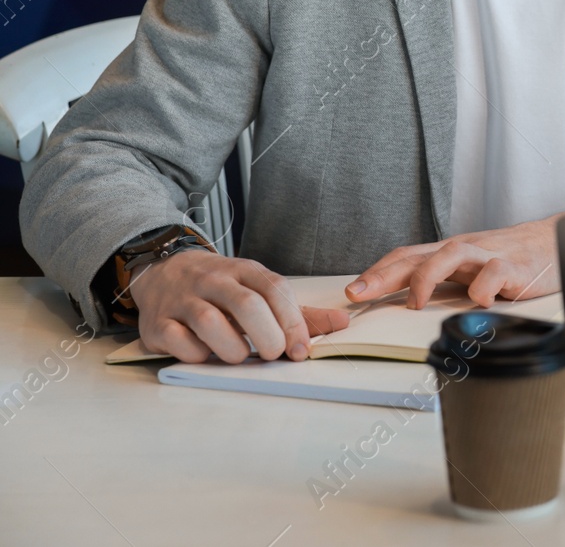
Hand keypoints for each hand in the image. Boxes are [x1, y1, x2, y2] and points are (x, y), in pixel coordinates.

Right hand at [130, 251, 350, 364]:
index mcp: (244, 270)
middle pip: (246, 304)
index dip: (293, 322)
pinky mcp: (158, 322)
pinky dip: (196, 355)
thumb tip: (342, 323)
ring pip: (209, 322)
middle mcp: (214, 280)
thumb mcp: (259, 289)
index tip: (301, 350)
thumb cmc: (222, 288)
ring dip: (231, 348)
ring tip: (239, 357)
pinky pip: (179, 341)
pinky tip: (205, 355)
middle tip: (273, 355)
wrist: (163, 270)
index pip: (275, 289)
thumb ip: (298, 311)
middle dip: (267, 336)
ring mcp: (183, 299)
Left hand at [345, 215, 562, 309]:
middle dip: (385, 274)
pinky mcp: (517, 267)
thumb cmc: (512, 260)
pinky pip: (496, 271)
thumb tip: (406, 307)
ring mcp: (489, 255)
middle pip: (419, 254)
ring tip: (416, 303)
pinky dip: (485, 287)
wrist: (557, 241)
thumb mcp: (472, 269)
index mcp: (451, 254)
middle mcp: (465, 250)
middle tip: (360, 293)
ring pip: (452, 253)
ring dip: (428, 277)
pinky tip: (480, 301)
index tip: (352, 292)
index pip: (407, 256)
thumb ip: (447, 284)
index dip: (378, 272)